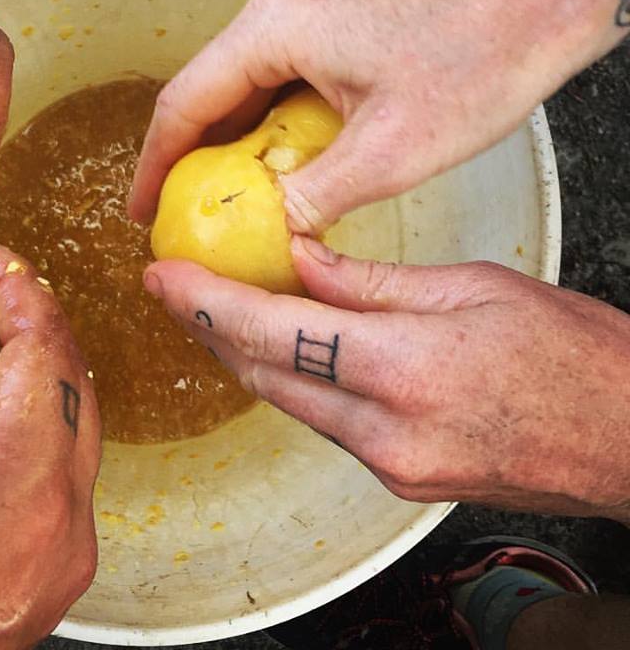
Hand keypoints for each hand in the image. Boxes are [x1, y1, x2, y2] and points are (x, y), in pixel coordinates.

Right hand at [0, 234, 100, 649]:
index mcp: (22, 501)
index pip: (42, 358)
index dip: (15, 290)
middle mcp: (66, 526)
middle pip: (70, 382)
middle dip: (28, 319)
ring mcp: (67, 551)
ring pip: (71, 420)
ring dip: (29, 364)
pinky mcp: (54, 565)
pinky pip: (58, 463)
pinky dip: (28, 416)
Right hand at [129, 0, 607, 233]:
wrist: (545, 4)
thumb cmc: (476, 65)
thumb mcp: (388, 152)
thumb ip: (312, 197)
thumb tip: (265, 234)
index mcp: (276, 25)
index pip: (186, 101)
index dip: (155, 164)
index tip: (141, 213)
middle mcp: (280, 4)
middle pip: (210, 89)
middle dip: (190, 155)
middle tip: (179, 216)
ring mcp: (307, 4)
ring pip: (245, 82)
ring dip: (231, 140)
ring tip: (220, 200)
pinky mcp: (334, 16)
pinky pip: (279, 72)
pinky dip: (267, 119)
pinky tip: (274, 162)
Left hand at [144, 240, 629, 521]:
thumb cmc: (573, 353)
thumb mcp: (471, 287)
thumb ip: (368, 279)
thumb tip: (297, 256)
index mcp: (406, 368)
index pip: (274, 331)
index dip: (206, 302)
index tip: (162, 277)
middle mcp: (387, 429)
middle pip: (265, 374)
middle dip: (211, 329)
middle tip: (176, 287)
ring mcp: (390, 464)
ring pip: (288, 401)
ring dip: (245, 355)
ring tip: (215, 309)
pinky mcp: (398, 478)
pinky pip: (322, 421)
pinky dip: (291, 380)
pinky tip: (280, 347)